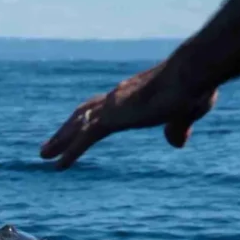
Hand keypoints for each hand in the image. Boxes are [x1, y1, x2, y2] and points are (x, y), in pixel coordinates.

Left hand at [39, 61, 217, 168]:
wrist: (194, 72)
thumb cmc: (196, 85)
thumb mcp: (189, 111)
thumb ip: (178, 127)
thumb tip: (176, 144)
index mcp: (134, 94)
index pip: (106, 106)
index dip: (91, 117)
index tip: (80, 126)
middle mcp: (118, 97)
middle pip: (84, 113)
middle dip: (66, 129)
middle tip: (50, 143)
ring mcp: (114, 106)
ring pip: (79, 125)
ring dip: (60, 140)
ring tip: (43, 155)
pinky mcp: (114, 118)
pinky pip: (85, 138)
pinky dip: (70, 152)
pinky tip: (58, 167)